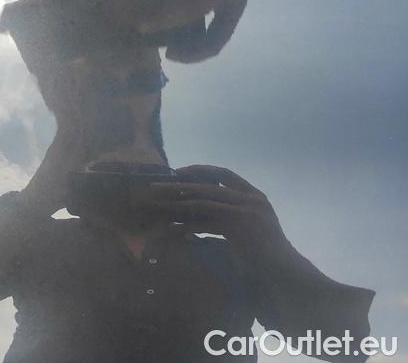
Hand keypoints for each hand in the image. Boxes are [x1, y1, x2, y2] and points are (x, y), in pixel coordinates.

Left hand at [133, 165, 292, 260]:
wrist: (283, 273)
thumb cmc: (264, 252)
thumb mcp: (249, 225)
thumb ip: (230, 212)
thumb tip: (197, 207)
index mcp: (255, 195)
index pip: (224, 173)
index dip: (200, 170)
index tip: (178, 171)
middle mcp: (251, 200)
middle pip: (208, 185)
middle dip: (181, 185)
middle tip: (158, 186)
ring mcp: (246, 213)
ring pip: (204, 202)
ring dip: (178, 203)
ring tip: (159, 204)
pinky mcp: (239, 229)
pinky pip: (206, 224)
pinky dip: (188, 226)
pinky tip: (173, 229)